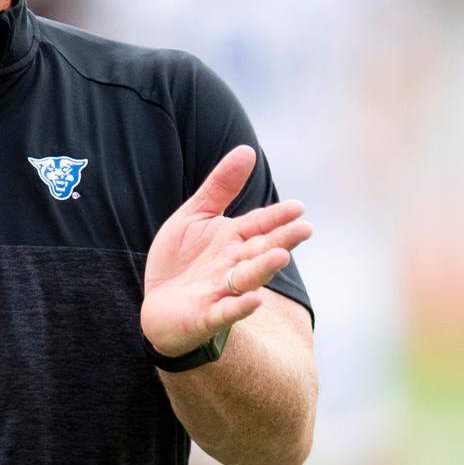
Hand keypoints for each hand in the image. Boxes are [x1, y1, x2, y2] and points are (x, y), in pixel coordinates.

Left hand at [141, 145, 312, 357]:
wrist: (159, 303)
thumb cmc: (181, 260)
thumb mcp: (195, 216)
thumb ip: (220, 187)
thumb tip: (247, 149)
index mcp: (233, 240)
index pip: (260, 225)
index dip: (277, 217)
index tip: (298, 207)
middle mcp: (233, 264)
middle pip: (260, 251)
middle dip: (281, 241)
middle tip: (304, 229)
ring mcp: (222, 291)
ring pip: (247, 279)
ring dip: (263, 268)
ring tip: (281, 257)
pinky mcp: (205, 315)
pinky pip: (225, 311)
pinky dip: (239, 306)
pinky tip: (253, 300)